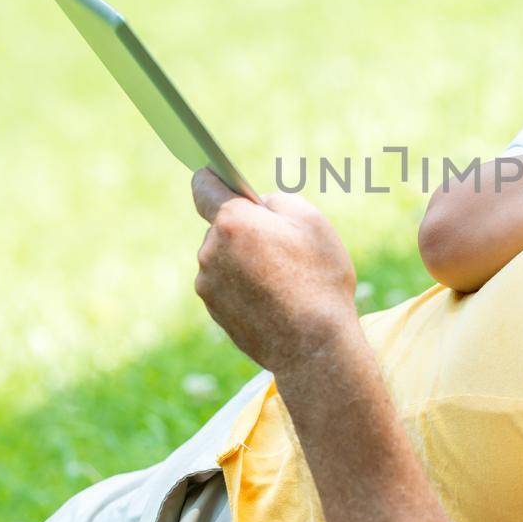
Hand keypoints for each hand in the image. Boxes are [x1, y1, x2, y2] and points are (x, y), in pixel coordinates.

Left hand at [191, 168, 358, 371]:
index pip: (204, 185)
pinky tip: (275, 299)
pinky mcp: (214, 311)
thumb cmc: (318, 279)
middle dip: (247, 229)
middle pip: (223, 226)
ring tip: (284, 278)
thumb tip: (260, 206)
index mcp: (232, 221)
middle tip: (284, 246)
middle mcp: (210, 250)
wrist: (313, 346)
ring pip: (225, 258)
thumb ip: (279, 201)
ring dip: (246, 260)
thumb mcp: (312, 222)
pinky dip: (245, 287)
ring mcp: (208, 284)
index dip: (213, 177)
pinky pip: (227, 286)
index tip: (217, 174)